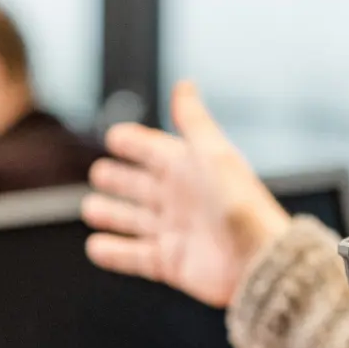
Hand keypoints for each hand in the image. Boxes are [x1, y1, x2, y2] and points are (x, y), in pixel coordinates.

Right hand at [82, 82, 290, 308]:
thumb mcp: (213, 153)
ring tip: (90, 208)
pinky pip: (134, 257)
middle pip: (139, 186)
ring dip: (111, 214)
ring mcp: (173, 233)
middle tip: (98, 172)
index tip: (114, 136)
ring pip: (132, 220)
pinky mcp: (169, 264)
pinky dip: (113, 252)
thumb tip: (184, 83)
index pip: (153, 150)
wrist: (257, 259)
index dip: (134, 143)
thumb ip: (194, 120)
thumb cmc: (239, 203)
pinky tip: (95, 247)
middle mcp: (179, 200)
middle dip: (118, 179)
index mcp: (188, 169)